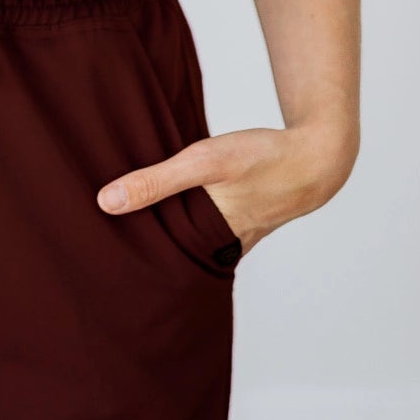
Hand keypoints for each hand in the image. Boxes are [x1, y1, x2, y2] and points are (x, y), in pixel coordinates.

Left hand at [95, 122, 353, 254]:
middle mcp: (222, 247)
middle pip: (174, 255)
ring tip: (135, 233)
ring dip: (171, 236)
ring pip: (193, 242)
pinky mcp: (246, 220)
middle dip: (147, 254)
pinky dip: (193, 222)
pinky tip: (179, 210)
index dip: (132, 263)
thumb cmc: (261, 158)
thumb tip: (106, 203)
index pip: (159, 262)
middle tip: (107, 253)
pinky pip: (211, 228)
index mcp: (206, 241)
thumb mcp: (203, 163)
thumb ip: (156, 182)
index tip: (101, 261)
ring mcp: (237, 235)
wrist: (319, 157)